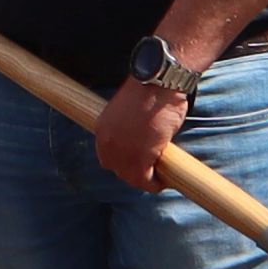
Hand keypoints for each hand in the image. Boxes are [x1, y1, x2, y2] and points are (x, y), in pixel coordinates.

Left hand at [93, 76, 187, 196]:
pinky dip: (156, 184)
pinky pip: (146, 181)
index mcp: (102, 129)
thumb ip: (128, 125)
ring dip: (146, 180)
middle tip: (151, 171)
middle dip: (134, 172)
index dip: (123, 161)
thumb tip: (140, 135)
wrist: (157, 84)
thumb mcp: (129, 109)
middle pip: (118, 170)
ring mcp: (122, 154)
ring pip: (132, 178)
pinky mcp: (139, 160)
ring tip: (159, 178)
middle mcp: (107, 143)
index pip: (108, 156)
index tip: (137, 161)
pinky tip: (164, 180)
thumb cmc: (149, 90)